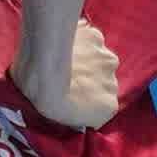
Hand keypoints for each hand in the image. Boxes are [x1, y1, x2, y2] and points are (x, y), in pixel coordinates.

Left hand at [26, 17, 122, 131]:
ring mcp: (107, 59)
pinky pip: (89, 40)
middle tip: (66, 76)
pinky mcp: (97, 37)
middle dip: (89, 78)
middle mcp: (114, 84)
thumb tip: (79, 115)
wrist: (42, 69)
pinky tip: (61, 44)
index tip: (71, 95)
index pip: (102, 104)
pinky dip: (80, 41)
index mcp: (109, 108)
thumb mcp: (66, 119)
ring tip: (62, 59)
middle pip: (102, 81)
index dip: (85, 98)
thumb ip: (80, 115)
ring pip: (97, 59)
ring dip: (86, 59)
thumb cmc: (48, 100)